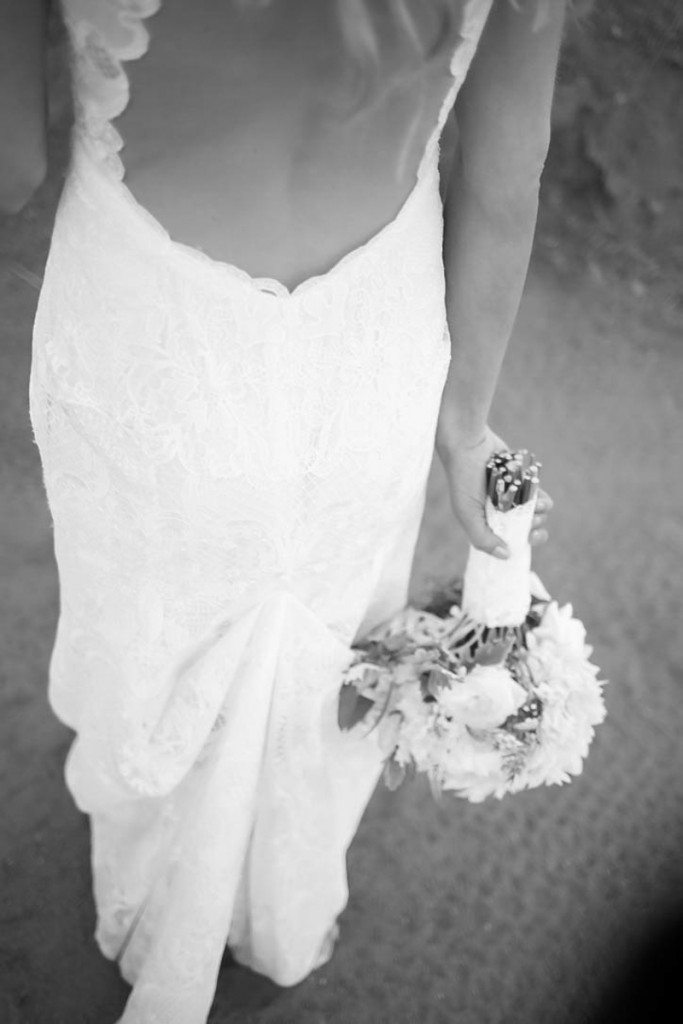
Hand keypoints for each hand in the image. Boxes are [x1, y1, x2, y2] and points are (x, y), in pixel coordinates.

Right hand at [435, 424, 553, 557]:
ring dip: (540, 512)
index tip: (529, 538)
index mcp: (488, 524)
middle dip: (535, 529)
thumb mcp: (467, 513)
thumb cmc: (463, 480)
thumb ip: (482, 538)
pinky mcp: (524, 483)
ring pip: (537, 514)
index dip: (523, 544)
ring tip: (535, 504)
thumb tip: (506, 556)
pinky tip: (534, 492)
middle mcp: (502, 514)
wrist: (469, 445)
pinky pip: (540, 495)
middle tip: (532, 522)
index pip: (510, 543)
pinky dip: (540, 495)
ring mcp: (514, 498)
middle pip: (528, 530)